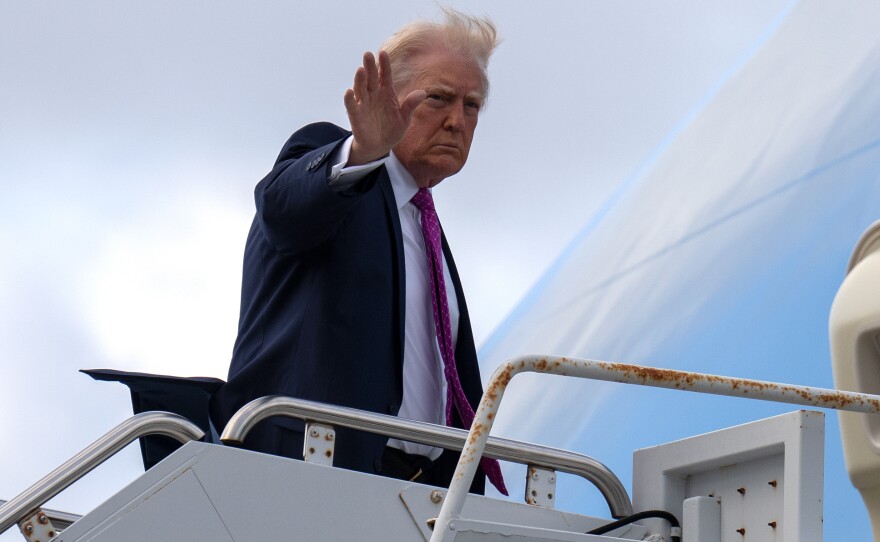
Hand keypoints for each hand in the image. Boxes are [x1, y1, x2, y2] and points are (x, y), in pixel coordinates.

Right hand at [344, 51, 425, 165]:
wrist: (379, 147)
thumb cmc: (392, 130)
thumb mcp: (404, 118)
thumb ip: (410, 105)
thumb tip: (423, 93)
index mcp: (387, 92)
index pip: (385, 75)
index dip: (384, 64)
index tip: (383, 53)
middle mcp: (374, 95)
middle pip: (371, 78)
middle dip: (370, 67)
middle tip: (367, 54)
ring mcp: (363, 104)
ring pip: (361, 89)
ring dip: (360, 80)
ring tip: (361, 70)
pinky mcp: (356, 115)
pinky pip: (352, 106)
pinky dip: (350, 99)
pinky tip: (349, 92)